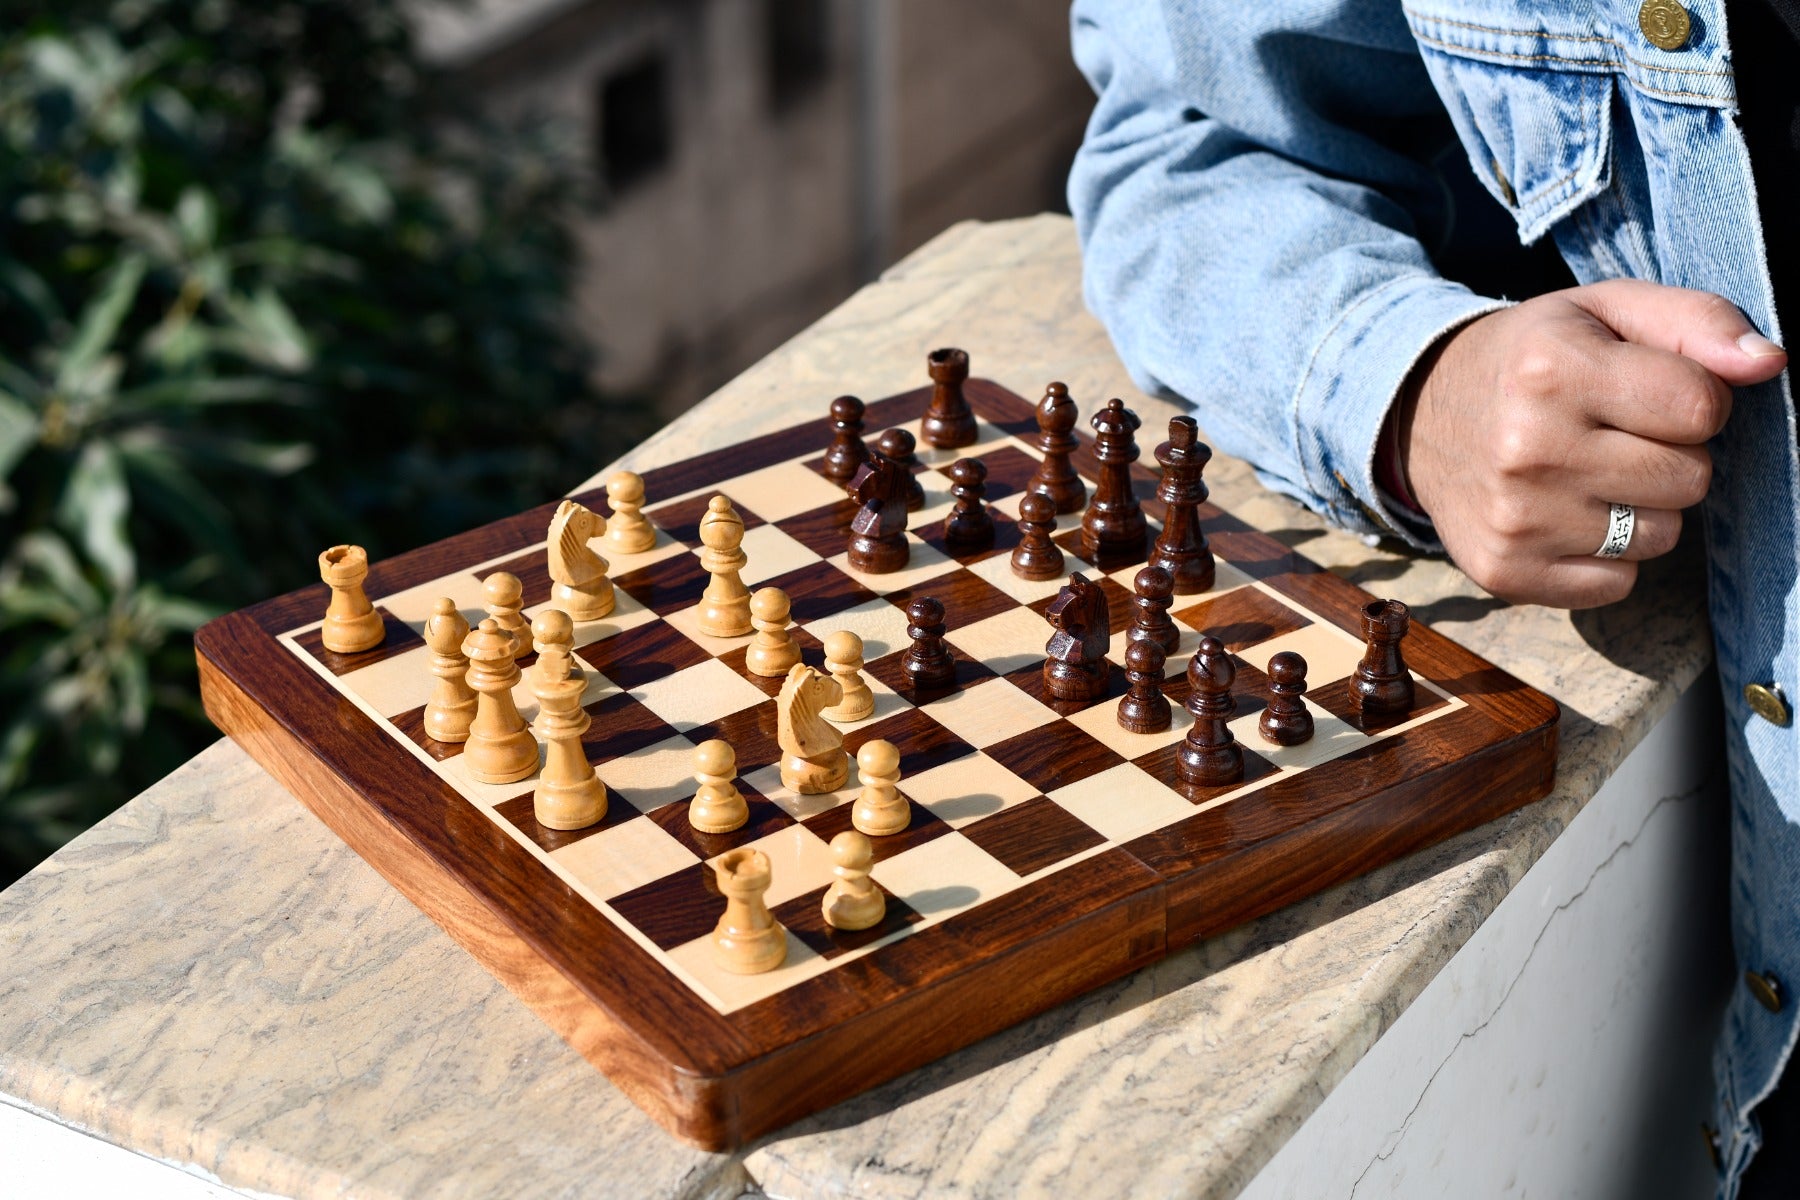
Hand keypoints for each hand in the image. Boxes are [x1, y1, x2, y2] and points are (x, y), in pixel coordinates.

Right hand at [1393, 279, 1787, 607]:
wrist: (1418, 414)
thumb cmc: (1531, 359)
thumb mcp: (1604, 310)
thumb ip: (1695, 321)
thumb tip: (1770, 364)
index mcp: (1552, 370)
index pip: (1702, 407)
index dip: (1694, 399)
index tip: (1647, 391)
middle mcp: (1528, 449)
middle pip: (1690, 478)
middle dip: (1669, 454)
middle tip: (1612, 434)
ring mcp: (1515, 519)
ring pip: (1661, 535)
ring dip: (1640, 508)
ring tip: (1587, 474)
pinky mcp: (1507, 573)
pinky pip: (1619, 583)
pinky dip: (1606, 556)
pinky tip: (1564, 516)